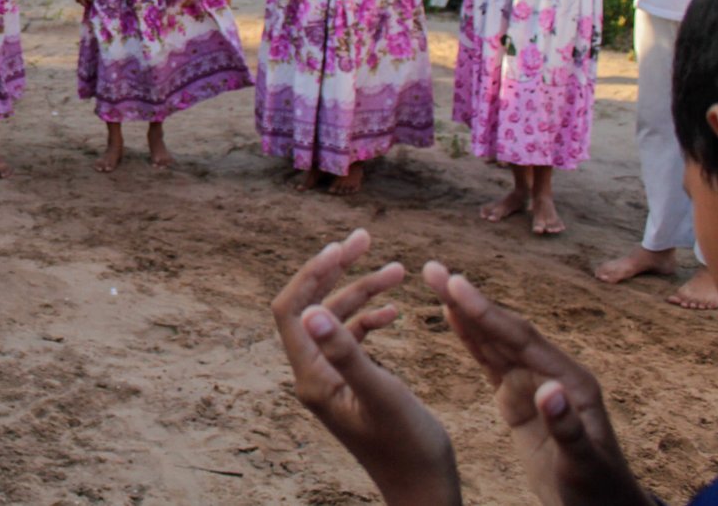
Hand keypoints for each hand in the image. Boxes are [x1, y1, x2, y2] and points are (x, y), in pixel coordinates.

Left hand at [272, 230, 461, 505]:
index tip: (343, 247)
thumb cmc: (409, 449)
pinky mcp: (353, 384)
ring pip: (337, 319)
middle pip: (312, 306)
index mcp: (312, 376)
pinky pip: (353, 339)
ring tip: (398, 269)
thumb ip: (347, 353)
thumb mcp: (382, 395)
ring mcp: (332, 379)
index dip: (312, 273)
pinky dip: (371, 318)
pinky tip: (395, 308)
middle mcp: (314, 375)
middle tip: (365, 238)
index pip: (291, 310)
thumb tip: (310, 311)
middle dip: (337, 271)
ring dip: (362, 292)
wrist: (426, 492)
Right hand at [424, 262, 654, 505]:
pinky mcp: (518, 397)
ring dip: (464, 311)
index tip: (456, 285)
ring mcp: (533, 383)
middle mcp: (551, 372)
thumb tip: (550, 390)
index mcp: (570, 381)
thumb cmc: (596, 488)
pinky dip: (469, 338)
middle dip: (467, 300)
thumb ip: (566, 427)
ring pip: (493, 340)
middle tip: (433, 270)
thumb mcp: (582, 463)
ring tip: (435, 280)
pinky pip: (489, 361)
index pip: (522, 339)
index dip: (487, 313)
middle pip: (503, 330)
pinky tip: (452, 316)